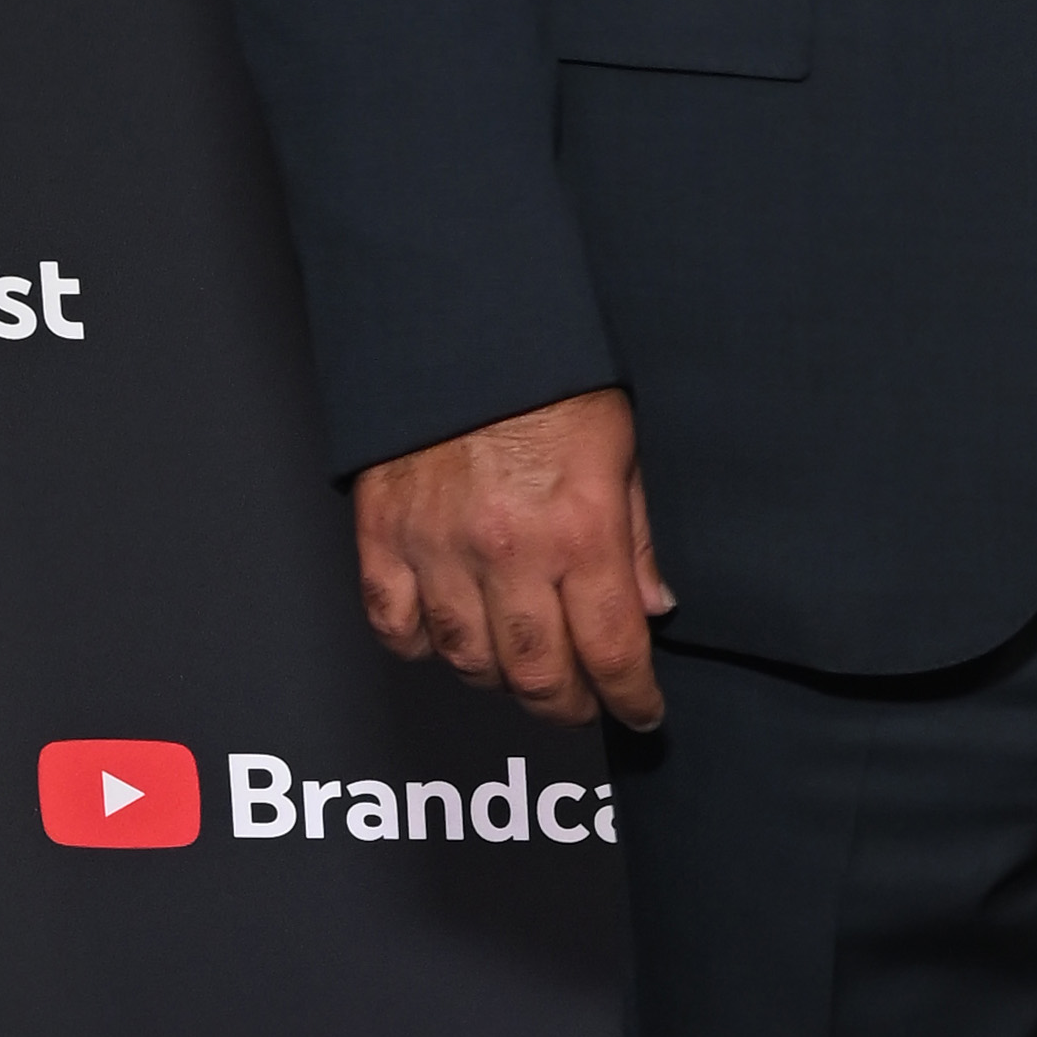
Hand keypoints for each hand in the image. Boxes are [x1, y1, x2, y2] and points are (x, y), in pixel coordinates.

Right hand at [353, 387, 668, 731]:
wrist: (461, 325)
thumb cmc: (548, 377)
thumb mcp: (622, 447)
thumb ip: (638, 537)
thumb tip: (654, 609)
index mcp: (579, 529)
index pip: (612, 649)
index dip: (632, 697)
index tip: (642, 711)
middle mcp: (507, 549)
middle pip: (537, 675)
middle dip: (570, 705)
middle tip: (585, 702)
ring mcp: (437, 548)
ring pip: (466, 661)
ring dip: (501, 681)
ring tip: (526, 670)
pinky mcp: (382, 536)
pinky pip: (394, 626)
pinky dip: (424, 646)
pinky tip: (452, 636)